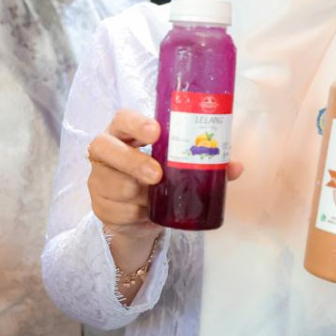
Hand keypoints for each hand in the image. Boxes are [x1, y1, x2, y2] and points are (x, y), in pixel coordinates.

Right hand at [88, 111, 240, 301]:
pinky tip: (145, 212)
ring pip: (116, 185)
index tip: (156, 132)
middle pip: (107, 148)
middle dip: (133, 162)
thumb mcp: (176, 168)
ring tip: (154, 198)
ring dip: (140, 195)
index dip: (136, 123)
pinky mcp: (100, 206)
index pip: (122, 119)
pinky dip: (138, 214)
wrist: (138, 217)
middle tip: (157, 175)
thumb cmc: (157, 180)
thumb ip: (203, 164)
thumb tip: (236, 167)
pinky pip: (121, 211)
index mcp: (124, 133)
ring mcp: (99, 179)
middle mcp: (105, 152)